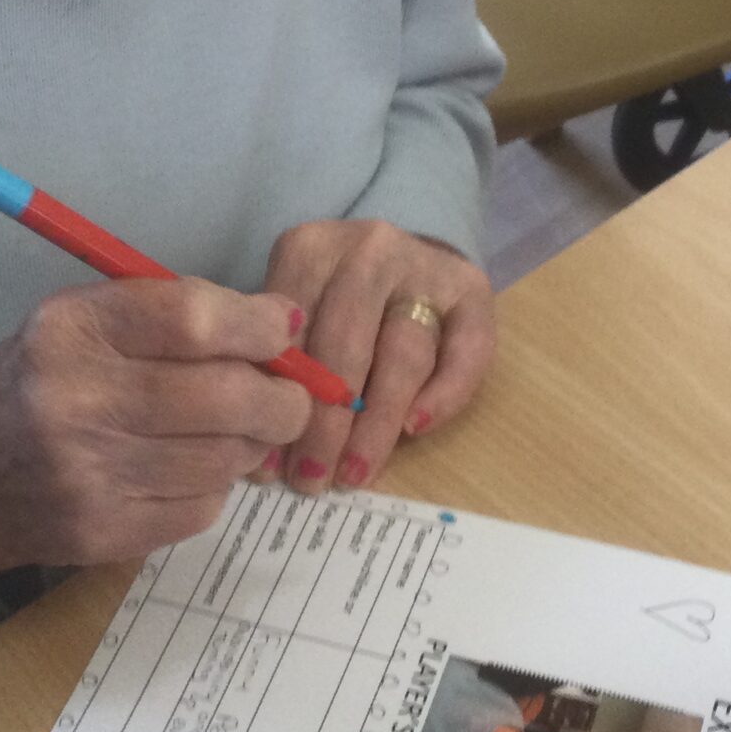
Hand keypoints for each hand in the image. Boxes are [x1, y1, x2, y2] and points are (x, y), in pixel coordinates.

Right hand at [0, 280, 311, 574]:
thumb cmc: (47, 378)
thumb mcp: (87, 319)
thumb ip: (174, 313)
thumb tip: (281, 326)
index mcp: (71, 329)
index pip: (190, 319)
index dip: (255, 324)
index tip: (282, 328)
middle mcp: (74, 400)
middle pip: (222, 396)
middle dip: (281, 397)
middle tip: (292, 396)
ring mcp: (87, 475)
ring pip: (222, 458)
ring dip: (250, 443)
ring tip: (238, 430)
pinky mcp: (103, 532)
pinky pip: (202, 507)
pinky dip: (214, 485)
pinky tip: (191, 468)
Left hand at [258, 219, 495, 490]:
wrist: (402, 258)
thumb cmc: (332, 300)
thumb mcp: (293, 311)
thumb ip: (279, 359)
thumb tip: (259, 445)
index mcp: (309, 250)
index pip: (290, 335)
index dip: (279, 404)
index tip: (269, 465)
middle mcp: (368, 250)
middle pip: (346, 347)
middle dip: (326, 425)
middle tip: (312, 481)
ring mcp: (424, 265)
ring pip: (404, 354)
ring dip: (376, 424)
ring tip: (353, 473)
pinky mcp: (471, 286)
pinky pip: (467, 349)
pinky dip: (444, 394)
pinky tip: (415, 430)